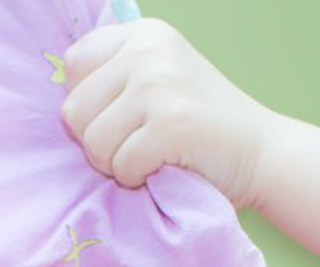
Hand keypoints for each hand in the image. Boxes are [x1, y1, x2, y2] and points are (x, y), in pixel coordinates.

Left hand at [61, 18, 278, 210]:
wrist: (262, 153)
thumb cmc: (200, 129)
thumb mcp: (158, 81)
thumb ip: (112, 77)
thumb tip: (57, 97)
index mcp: (143, 34)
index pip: (73, 65)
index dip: (87, 104)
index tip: (121, 117)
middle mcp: (149, 50)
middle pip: (74, 110)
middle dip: (98, 142)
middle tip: (137, 145)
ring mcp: (160, 84)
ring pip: (92, 142)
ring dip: (116, 164)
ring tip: (151, 156)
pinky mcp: (170, 123)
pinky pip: (121, 165)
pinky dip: (138, 180)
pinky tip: (164, 168)